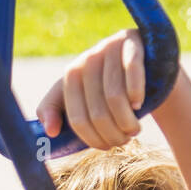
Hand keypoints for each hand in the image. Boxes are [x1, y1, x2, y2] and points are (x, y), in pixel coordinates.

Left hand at [34, 28, 145, 149]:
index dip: (93, 139)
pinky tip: (138, 105)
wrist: (139, 58)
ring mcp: (110, 48)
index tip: (106, 146)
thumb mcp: (76, 97)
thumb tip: (50, 131)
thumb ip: (54, 111)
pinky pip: (132, 71)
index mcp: (71, 75)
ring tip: (134, 130)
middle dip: (113, 134)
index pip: (77, 119)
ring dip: (127, 122)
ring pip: (115, 97)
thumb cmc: (104, 85)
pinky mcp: (132, 42)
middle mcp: (87, 59)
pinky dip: (136, 93)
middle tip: (123, 141)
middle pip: (98, 112)